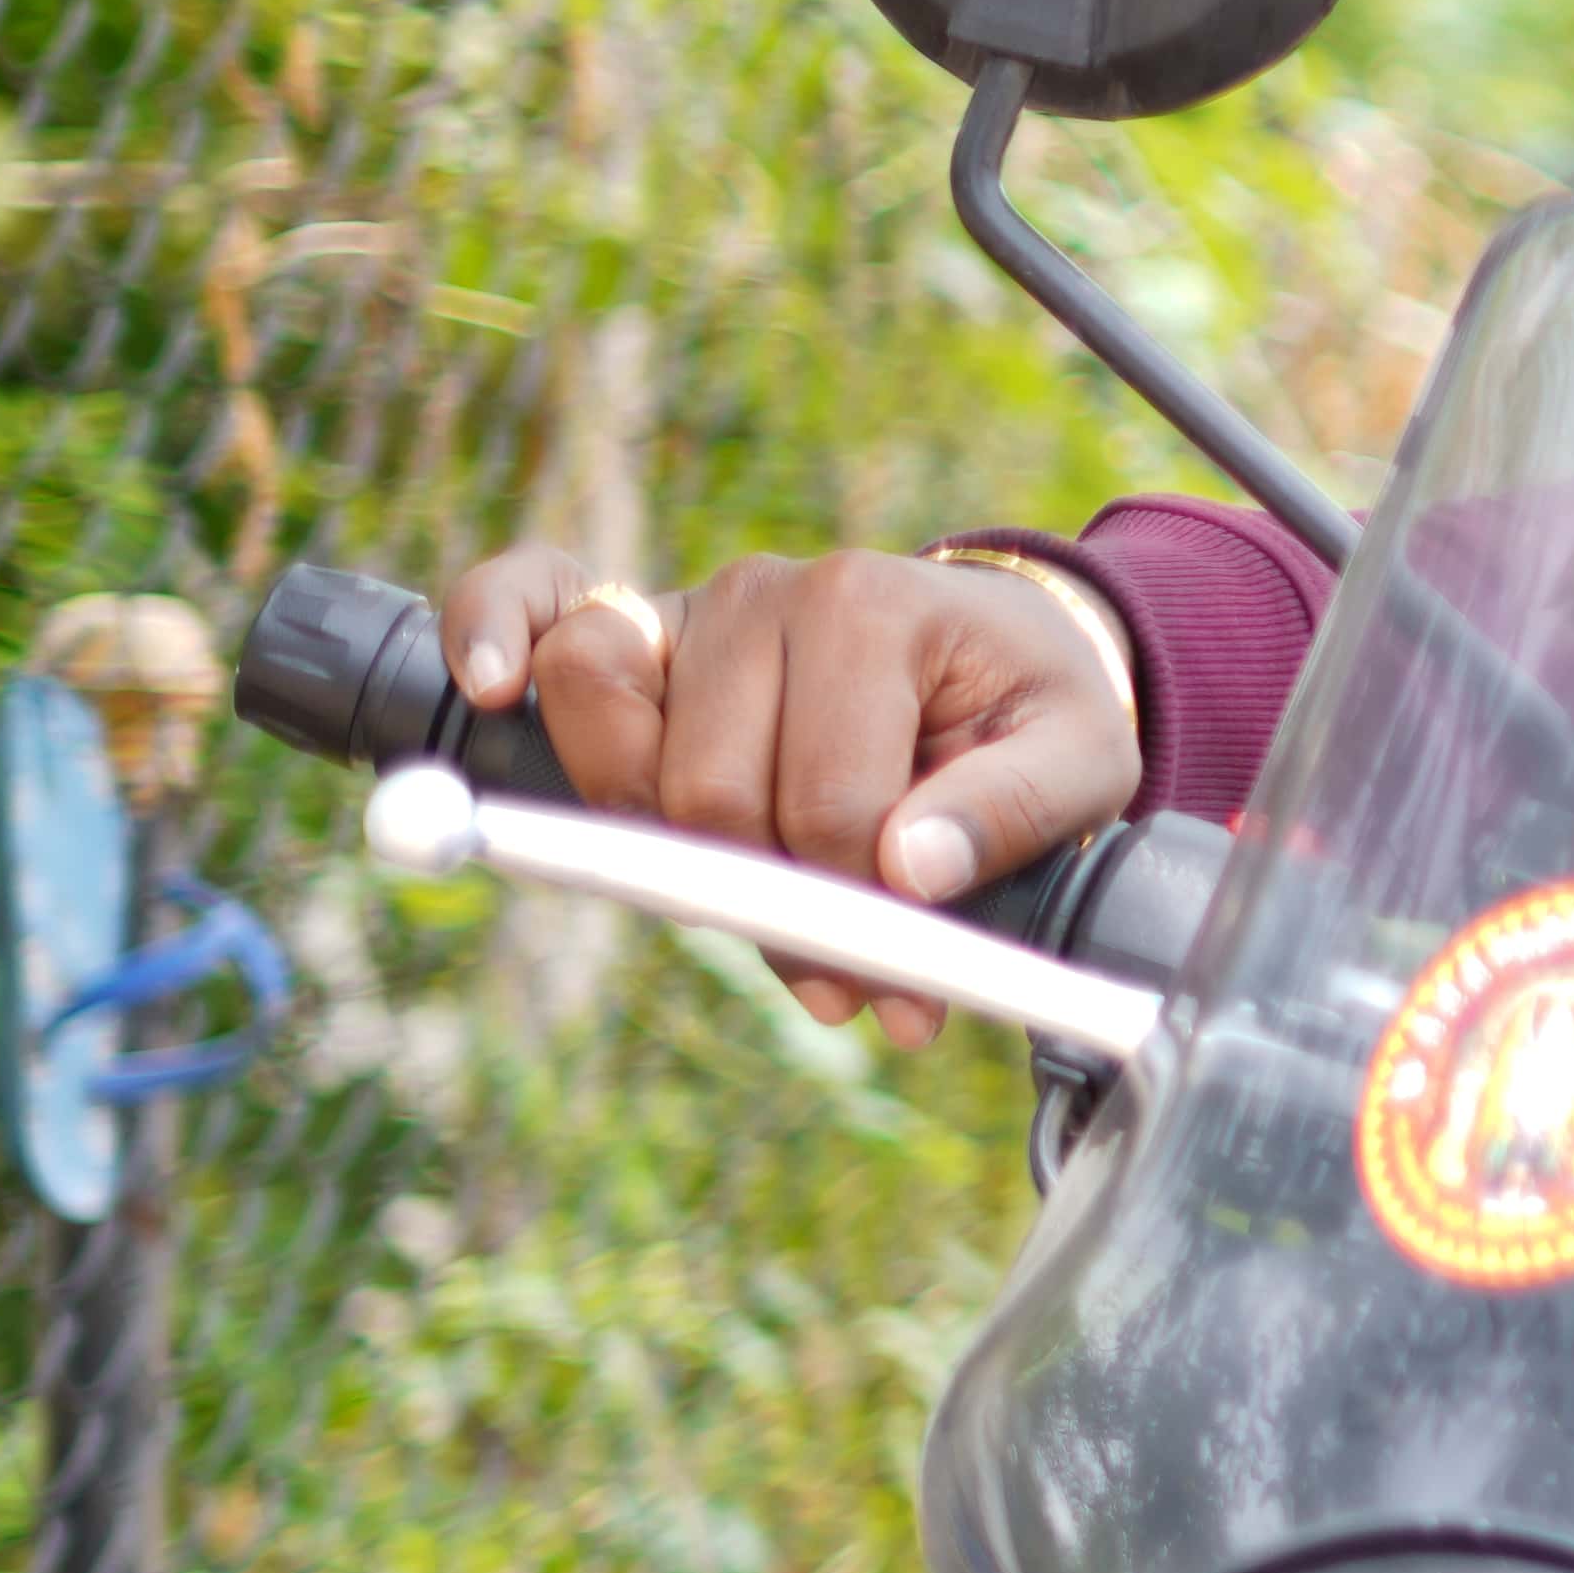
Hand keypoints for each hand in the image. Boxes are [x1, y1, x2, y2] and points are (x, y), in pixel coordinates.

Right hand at [426, 541, 1142, 1031]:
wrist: (998, 650)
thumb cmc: (1029, 708)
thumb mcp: (1084, 759)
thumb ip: (1015, 812)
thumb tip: (911, 873)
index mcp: (875, 611)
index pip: (823, 806)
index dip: (852, 913)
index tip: (898, 980)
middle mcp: (770, 592)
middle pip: (709, 796)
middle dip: (769, 906)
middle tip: (843, 975)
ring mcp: (693, 607)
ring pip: (619, 754)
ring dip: (666, 852)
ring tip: (750, 896)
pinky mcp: (638, 632)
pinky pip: (531, 601)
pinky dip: (493, 632)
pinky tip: (489, 689)